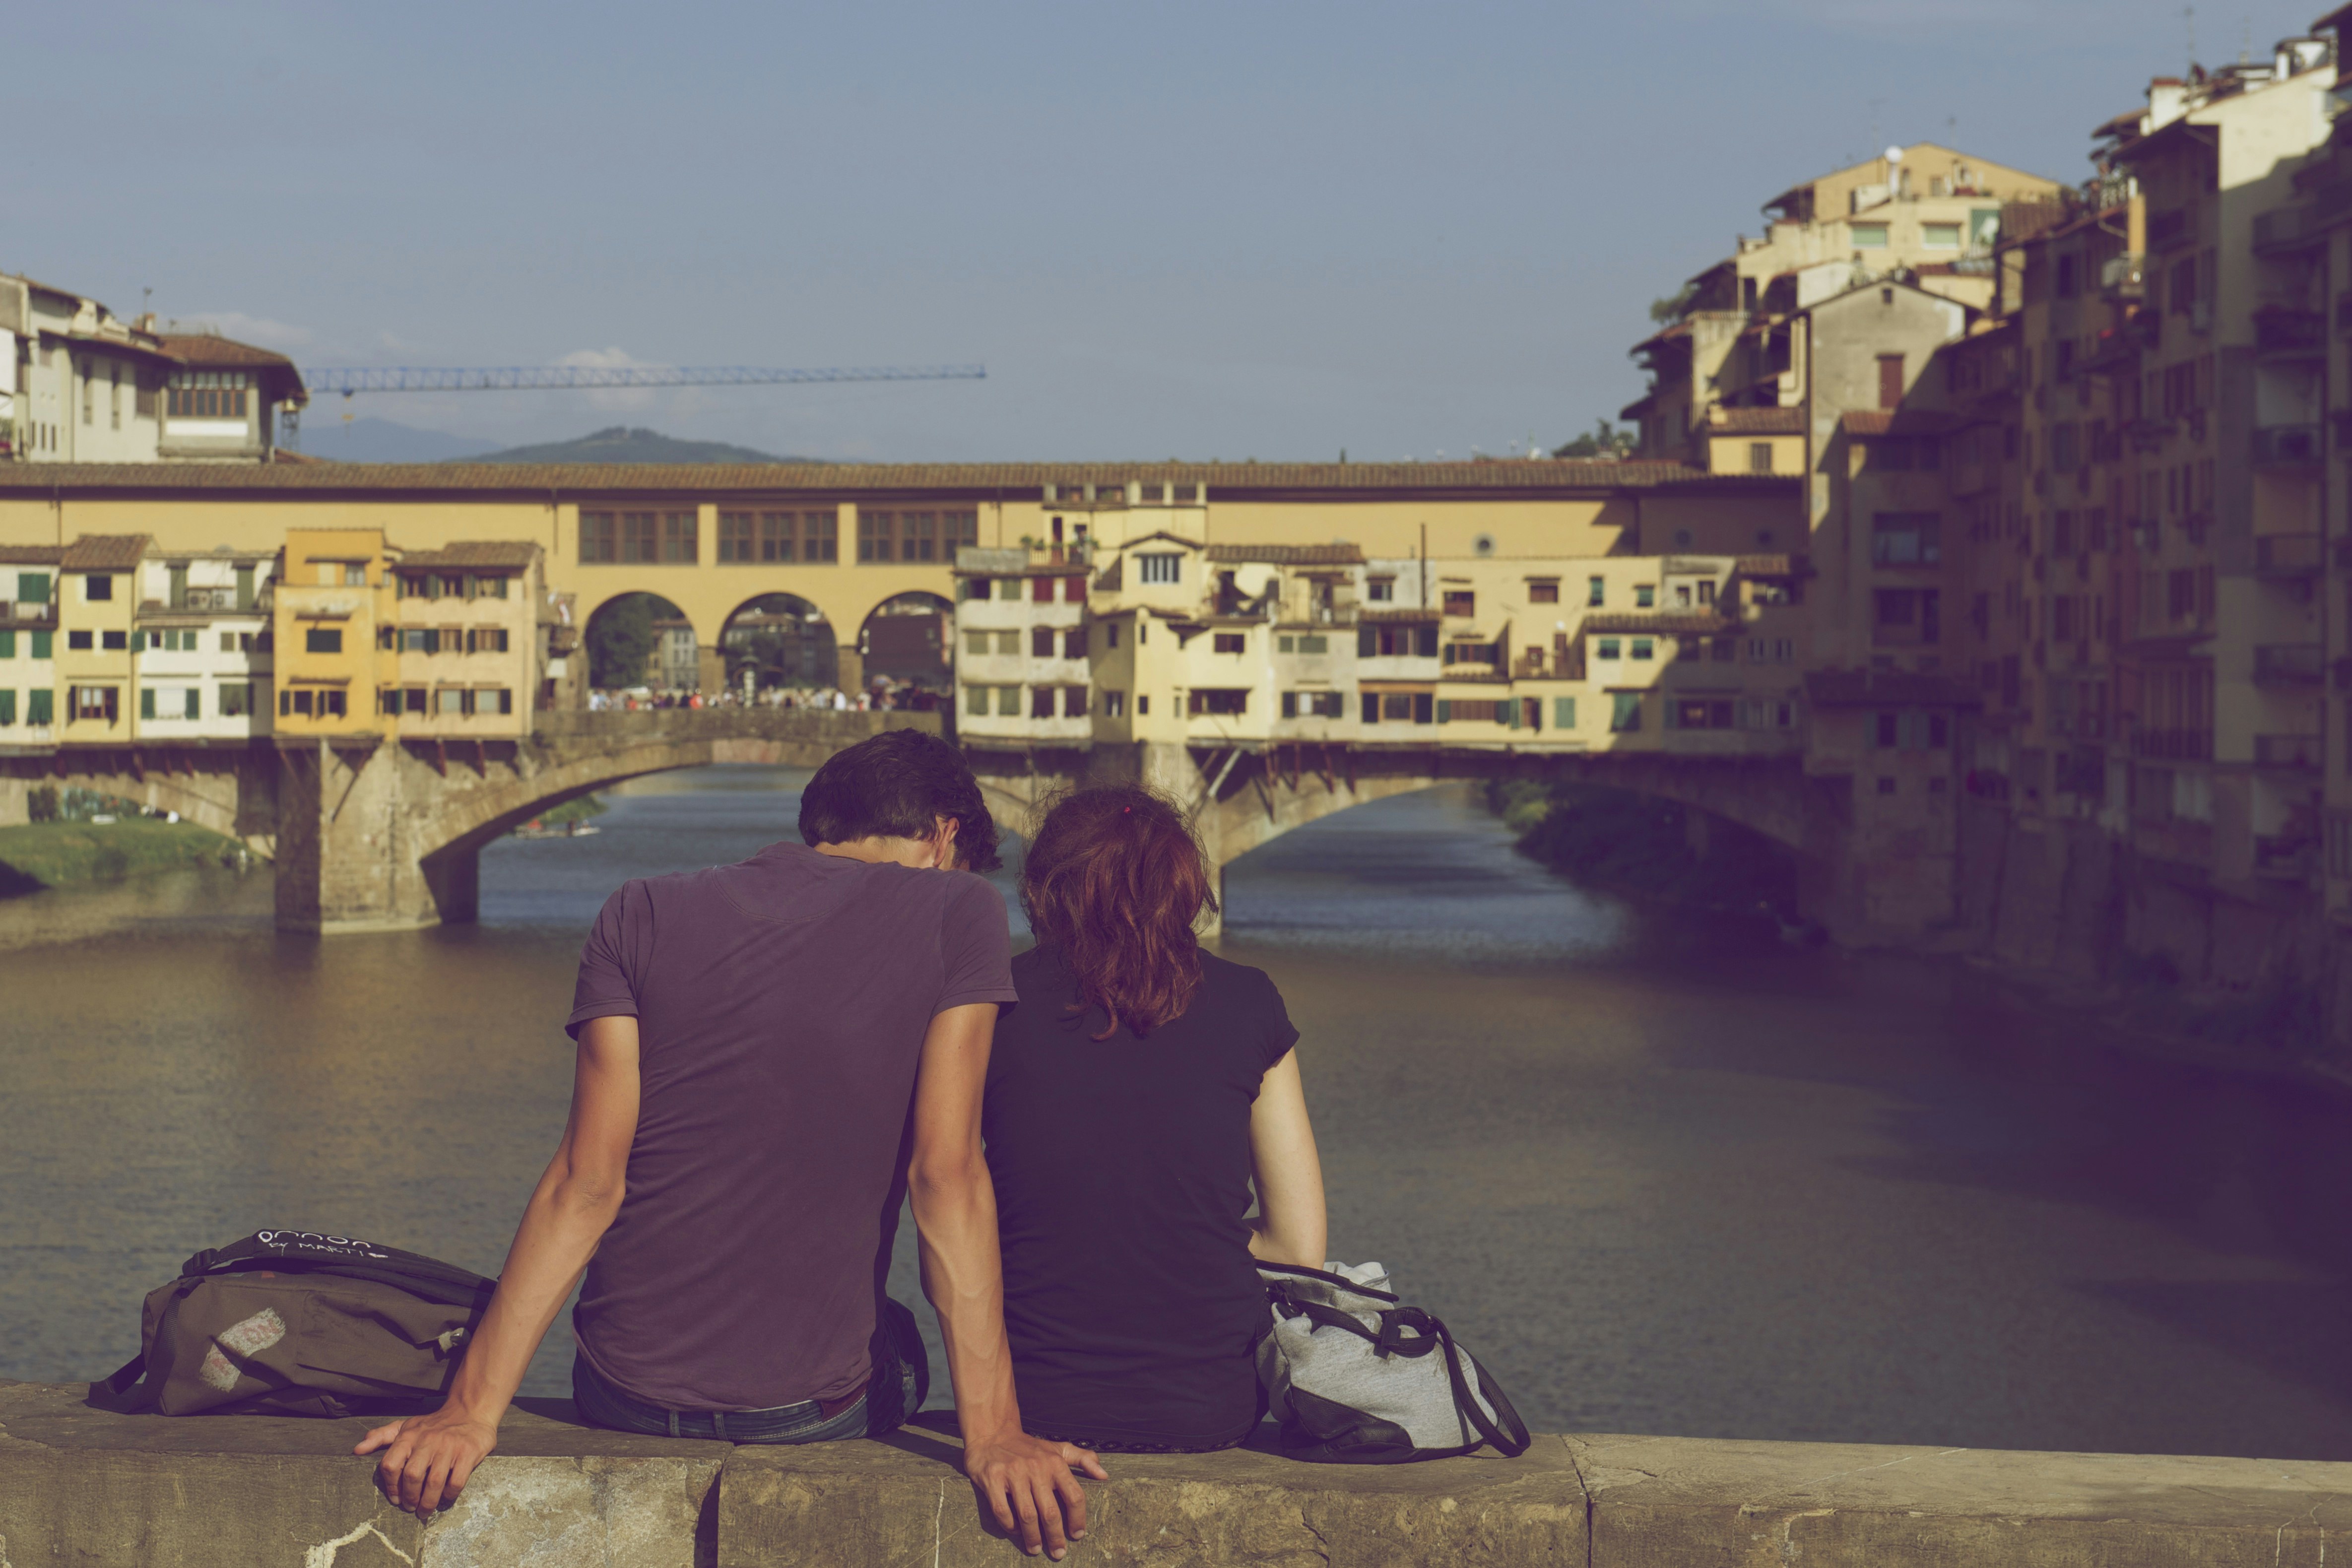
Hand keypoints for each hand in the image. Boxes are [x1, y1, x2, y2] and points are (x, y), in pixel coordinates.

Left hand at [354, 1401, 499, 1518]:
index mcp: (409, 1436)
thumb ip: (381, 1437)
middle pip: (412, 1476)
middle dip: (410, 1498)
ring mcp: (449, 1446)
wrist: (471, 1410)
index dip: (390, 1486)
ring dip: (428, 1502)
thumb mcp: (406, 1426)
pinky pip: (456, 1481)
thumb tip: (357, 1450)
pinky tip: (445, 1498)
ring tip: (425, 1510)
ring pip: (434, 1482)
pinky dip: (449, 1495)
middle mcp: (428, 1440)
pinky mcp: (468, 1452)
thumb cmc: (434, 1424)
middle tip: (411, 1507)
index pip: (390, 1464)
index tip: (396, 1498)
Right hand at [963, 1430, 1106, 1559]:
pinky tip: (1015, 1532)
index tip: (1077, 1535)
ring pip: (1027, 1515)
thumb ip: (1082, 1459)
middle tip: (1058, 1552)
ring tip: (1036, 1549)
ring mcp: (1013, 1474)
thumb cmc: (1029, 1447)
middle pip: (1050, 1512)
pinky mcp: (992, 1479)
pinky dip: (1010, 1526)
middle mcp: (1036, 1468)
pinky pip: (1002, 1511)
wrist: (993, 1434)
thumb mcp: (1058, 1449)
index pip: (1074, 1496)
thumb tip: (1104, 1475)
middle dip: (1056, 1537)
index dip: (1078, 1519)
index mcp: (1055, 1463)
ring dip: (1033, 1537)